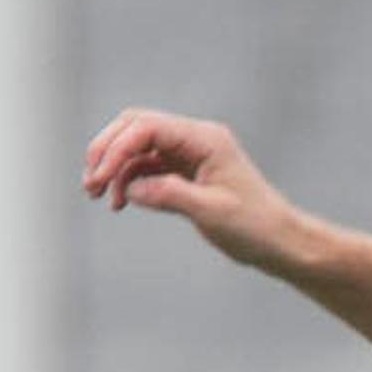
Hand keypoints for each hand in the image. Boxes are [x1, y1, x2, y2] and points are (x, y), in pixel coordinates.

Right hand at [81, 107, 308, 270]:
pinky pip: (146, 167)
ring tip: (99, 197)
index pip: (147, 127)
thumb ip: (170, 195)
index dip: (116, 148)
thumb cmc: (256, 227)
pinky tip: (121, 203)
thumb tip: (132, 188)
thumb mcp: (213, 212)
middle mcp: (196, 140)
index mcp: (206, 139)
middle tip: (91, 183)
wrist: (281, 243)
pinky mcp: (185, 172)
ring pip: (137, 148)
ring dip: (114, 169)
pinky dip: (129, 181)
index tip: (101, 178)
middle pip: (135, 128)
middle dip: (108, 151)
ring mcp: (189, 154)